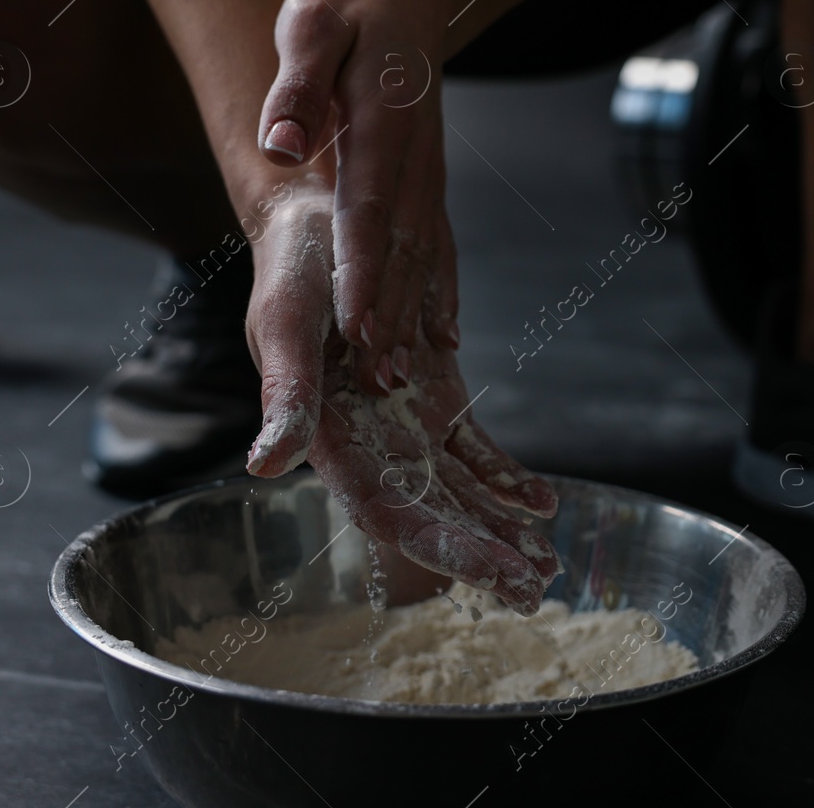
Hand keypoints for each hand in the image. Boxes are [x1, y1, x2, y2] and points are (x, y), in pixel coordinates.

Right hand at [243, 146, 559, 614]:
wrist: (316, 223)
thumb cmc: (293, 272)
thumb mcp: (285, 325)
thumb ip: (286, 396)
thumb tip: (266, 466)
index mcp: (333, 442)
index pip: (393, 514)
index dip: (444, 548)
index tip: (495, 576)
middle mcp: (372, 446)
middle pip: (434, 516)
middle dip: (485, 555)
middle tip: (536, 590)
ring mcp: (407, 425)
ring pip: (460, 493)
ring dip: (501, 529)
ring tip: (548, 564)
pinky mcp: (433, 399)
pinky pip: (473, 452)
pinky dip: (506, 478)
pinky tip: (542, 503)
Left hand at [255, 0, 452, 395]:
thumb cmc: (349, 4)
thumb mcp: (311, 20)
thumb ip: (298, 83)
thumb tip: (279, 146)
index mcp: (383, 119)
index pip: (369, 206)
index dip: (363, 269)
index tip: (355, 324)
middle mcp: (414, 156)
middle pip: (401, 245)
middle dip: (390, 313)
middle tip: (378, 377)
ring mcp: (428, 172)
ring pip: (422, 253)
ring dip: (413, 315)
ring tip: (401, 375)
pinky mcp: (428, 181)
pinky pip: (438, 243)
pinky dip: (441, 291)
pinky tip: (444, 336)